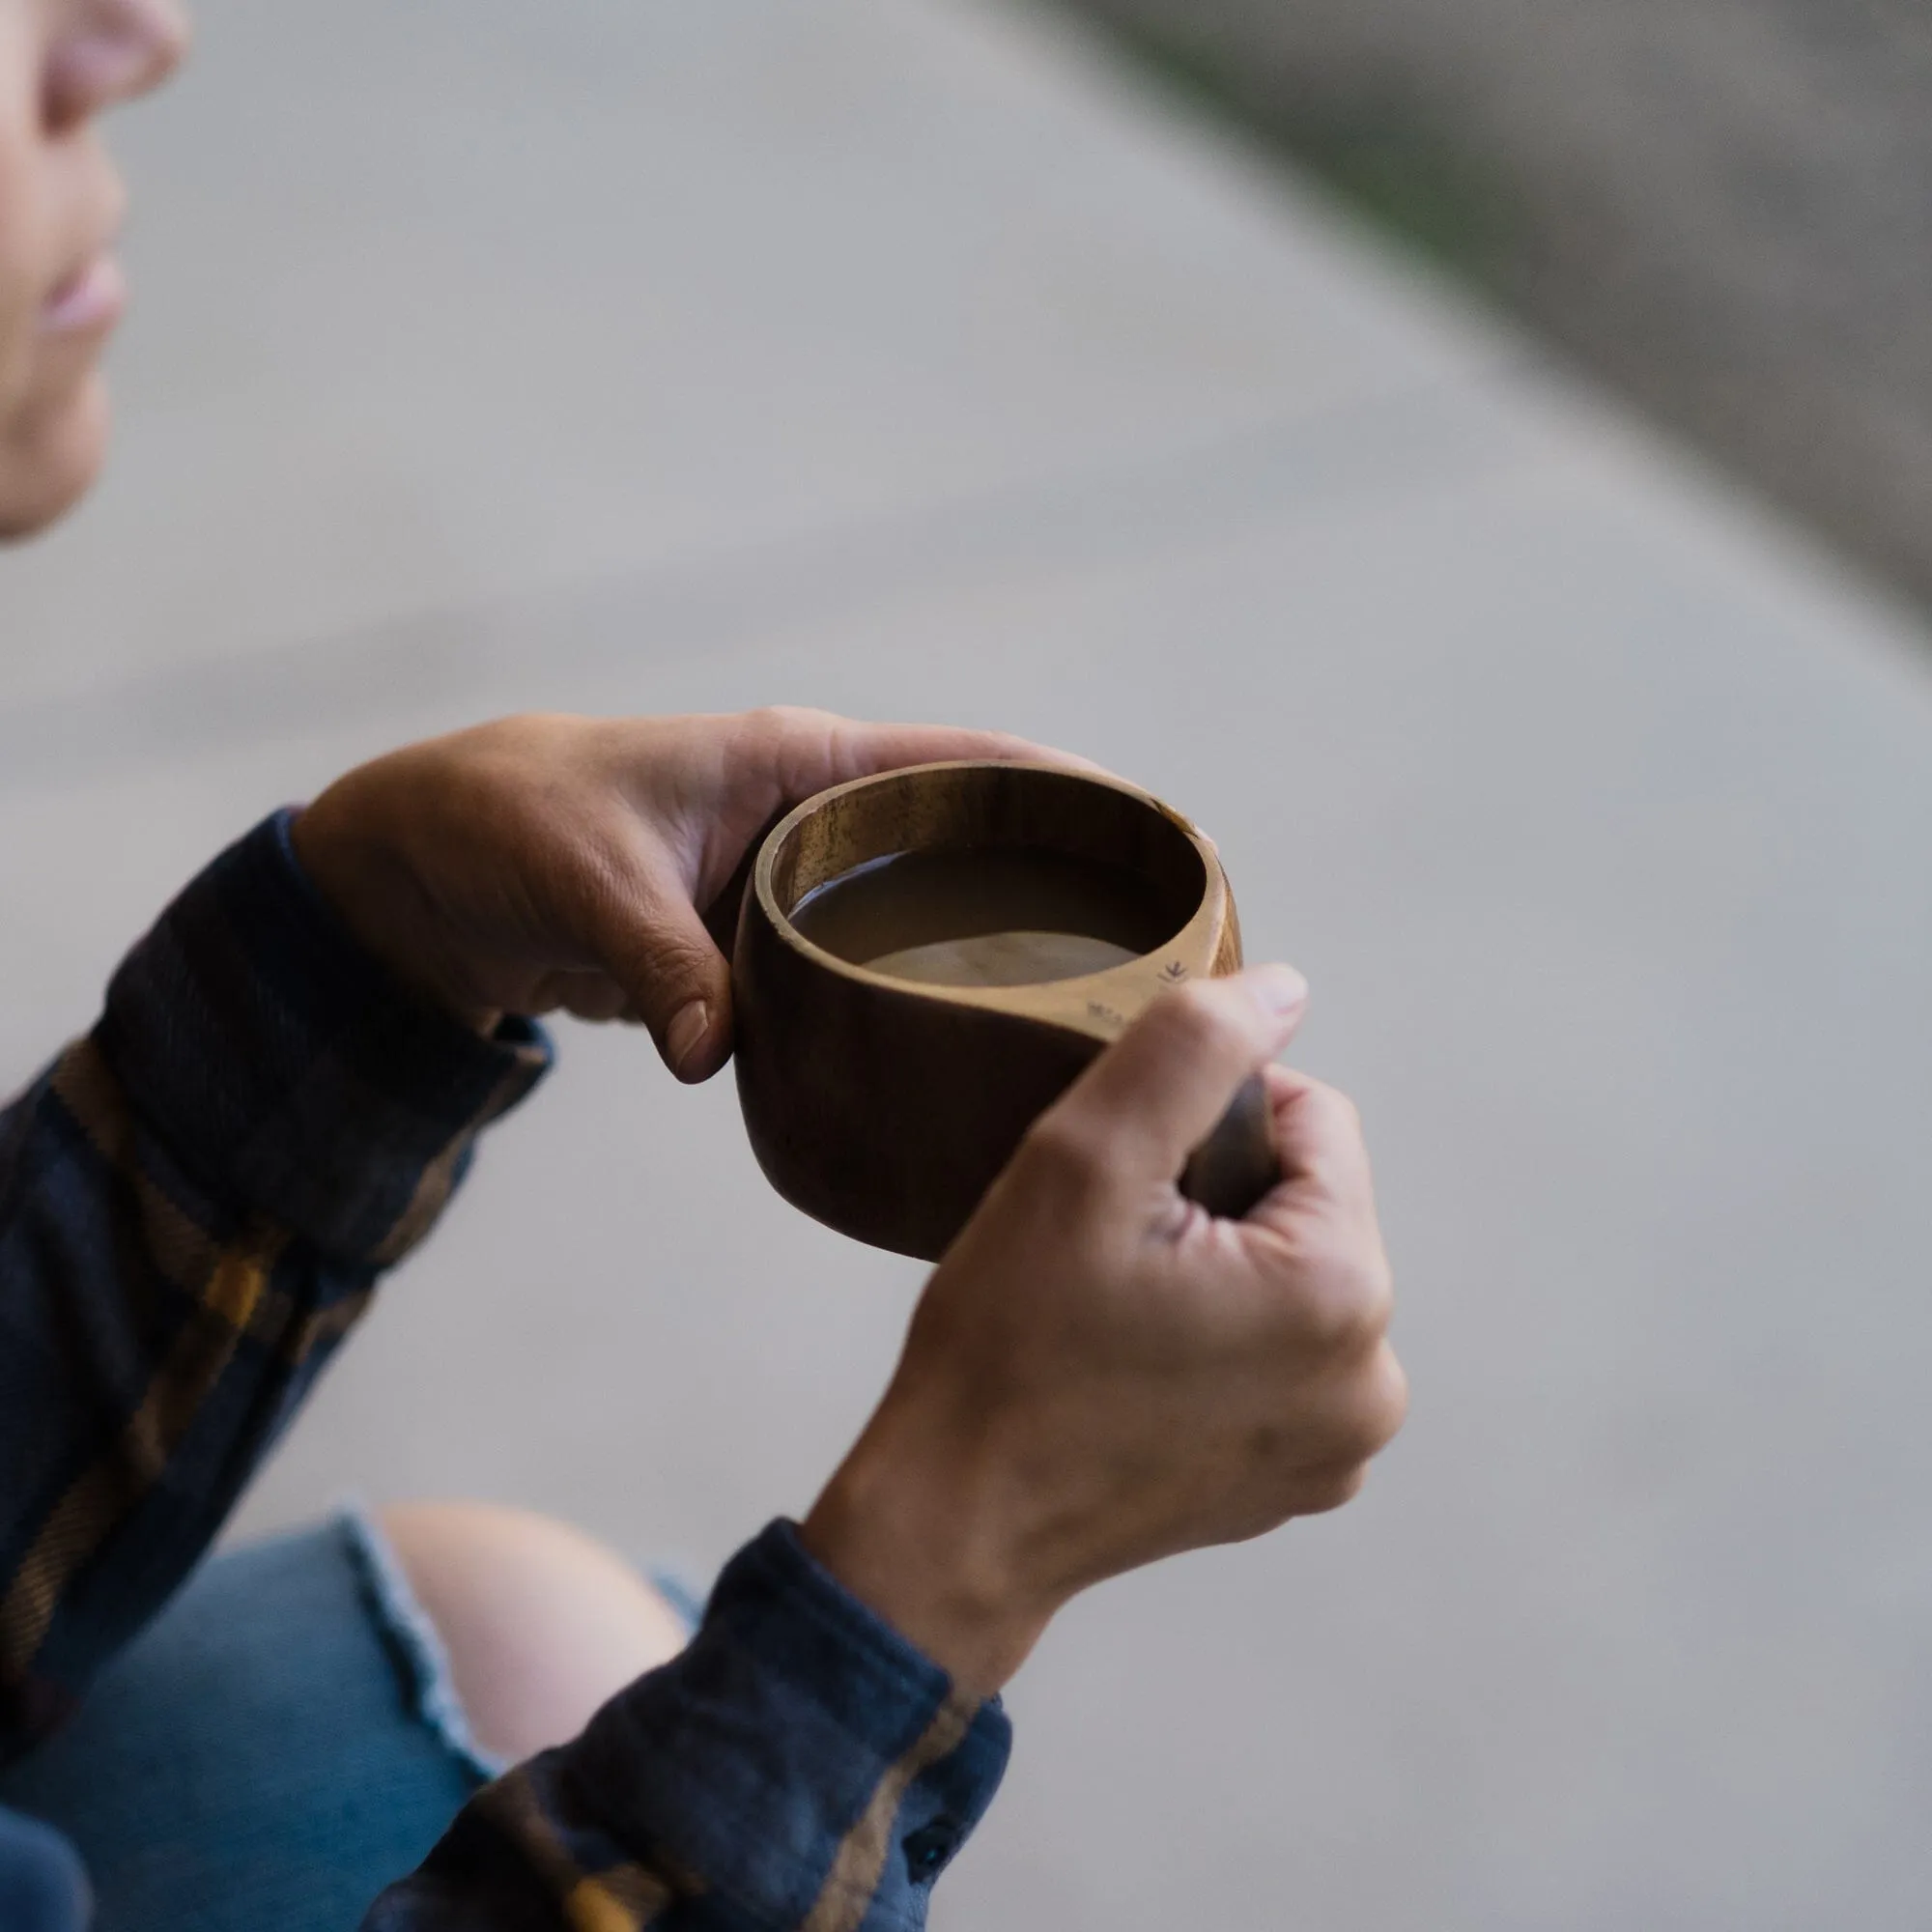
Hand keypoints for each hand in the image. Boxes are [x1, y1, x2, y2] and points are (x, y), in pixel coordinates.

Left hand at [292, 708, 1070, 1077]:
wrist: (425, 865)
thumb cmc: (507, 825)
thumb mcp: (591, 885)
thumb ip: (669, 965)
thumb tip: (723, 1056)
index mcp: (797, 764)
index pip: (963, 763)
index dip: (1065, 791)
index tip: (1158, 839)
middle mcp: (812, 816)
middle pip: (961, 844)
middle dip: (1045, 885)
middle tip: (1141, 958)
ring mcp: (790, 883)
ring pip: (911, 913)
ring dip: (975, 951)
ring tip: (1072, 1014)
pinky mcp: (757, 941)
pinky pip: (852, 967)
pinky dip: (896, 998)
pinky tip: (944, 1053)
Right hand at [802, 967, 1405, 1695]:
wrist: (958, 1521)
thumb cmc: (1009, 1345)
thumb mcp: (1084, 1159)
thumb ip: (1191, 1049)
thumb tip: (1285, 988)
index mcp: (1342, 1290)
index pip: (1311, 1119)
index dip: (1209, 1118)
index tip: (1125, 1176)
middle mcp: (1374, 1378)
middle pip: (1308, 1202)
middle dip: (1218, 1195)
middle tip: (1110, 1244)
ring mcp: (1344, 1446)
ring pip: (1293, 1273)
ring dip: (1221, 1262)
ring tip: (1121, 1305)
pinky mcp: (1304, 1483)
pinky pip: (1283, 1354)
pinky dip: (1224, 1338)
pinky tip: (1141, 1364)